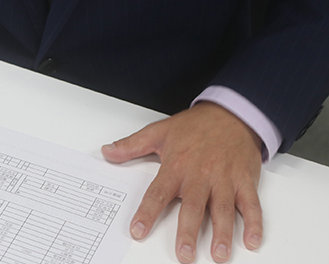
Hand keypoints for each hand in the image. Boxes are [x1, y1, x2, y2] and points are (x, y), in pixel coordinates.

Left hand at [102, 102, 263, 262]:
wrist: (232, 113)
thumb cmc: (196, 126)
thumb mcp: (158, 131)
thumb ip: (131, 145)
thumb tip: (108, 151)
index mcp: (177, 166)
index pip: (158, 192)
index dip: (147, 213)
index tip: (138, 230)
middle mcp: (201, 175)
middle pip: (193, 207)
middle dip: (188, 232)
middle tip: (184, 254)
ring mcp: (225, 179)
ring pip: (223, 209)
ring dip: (222, 233)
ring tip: (218, 254)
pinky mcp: (245, 181)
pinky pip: (251, 204)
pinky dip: (254, 223)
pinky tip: (251, 241)